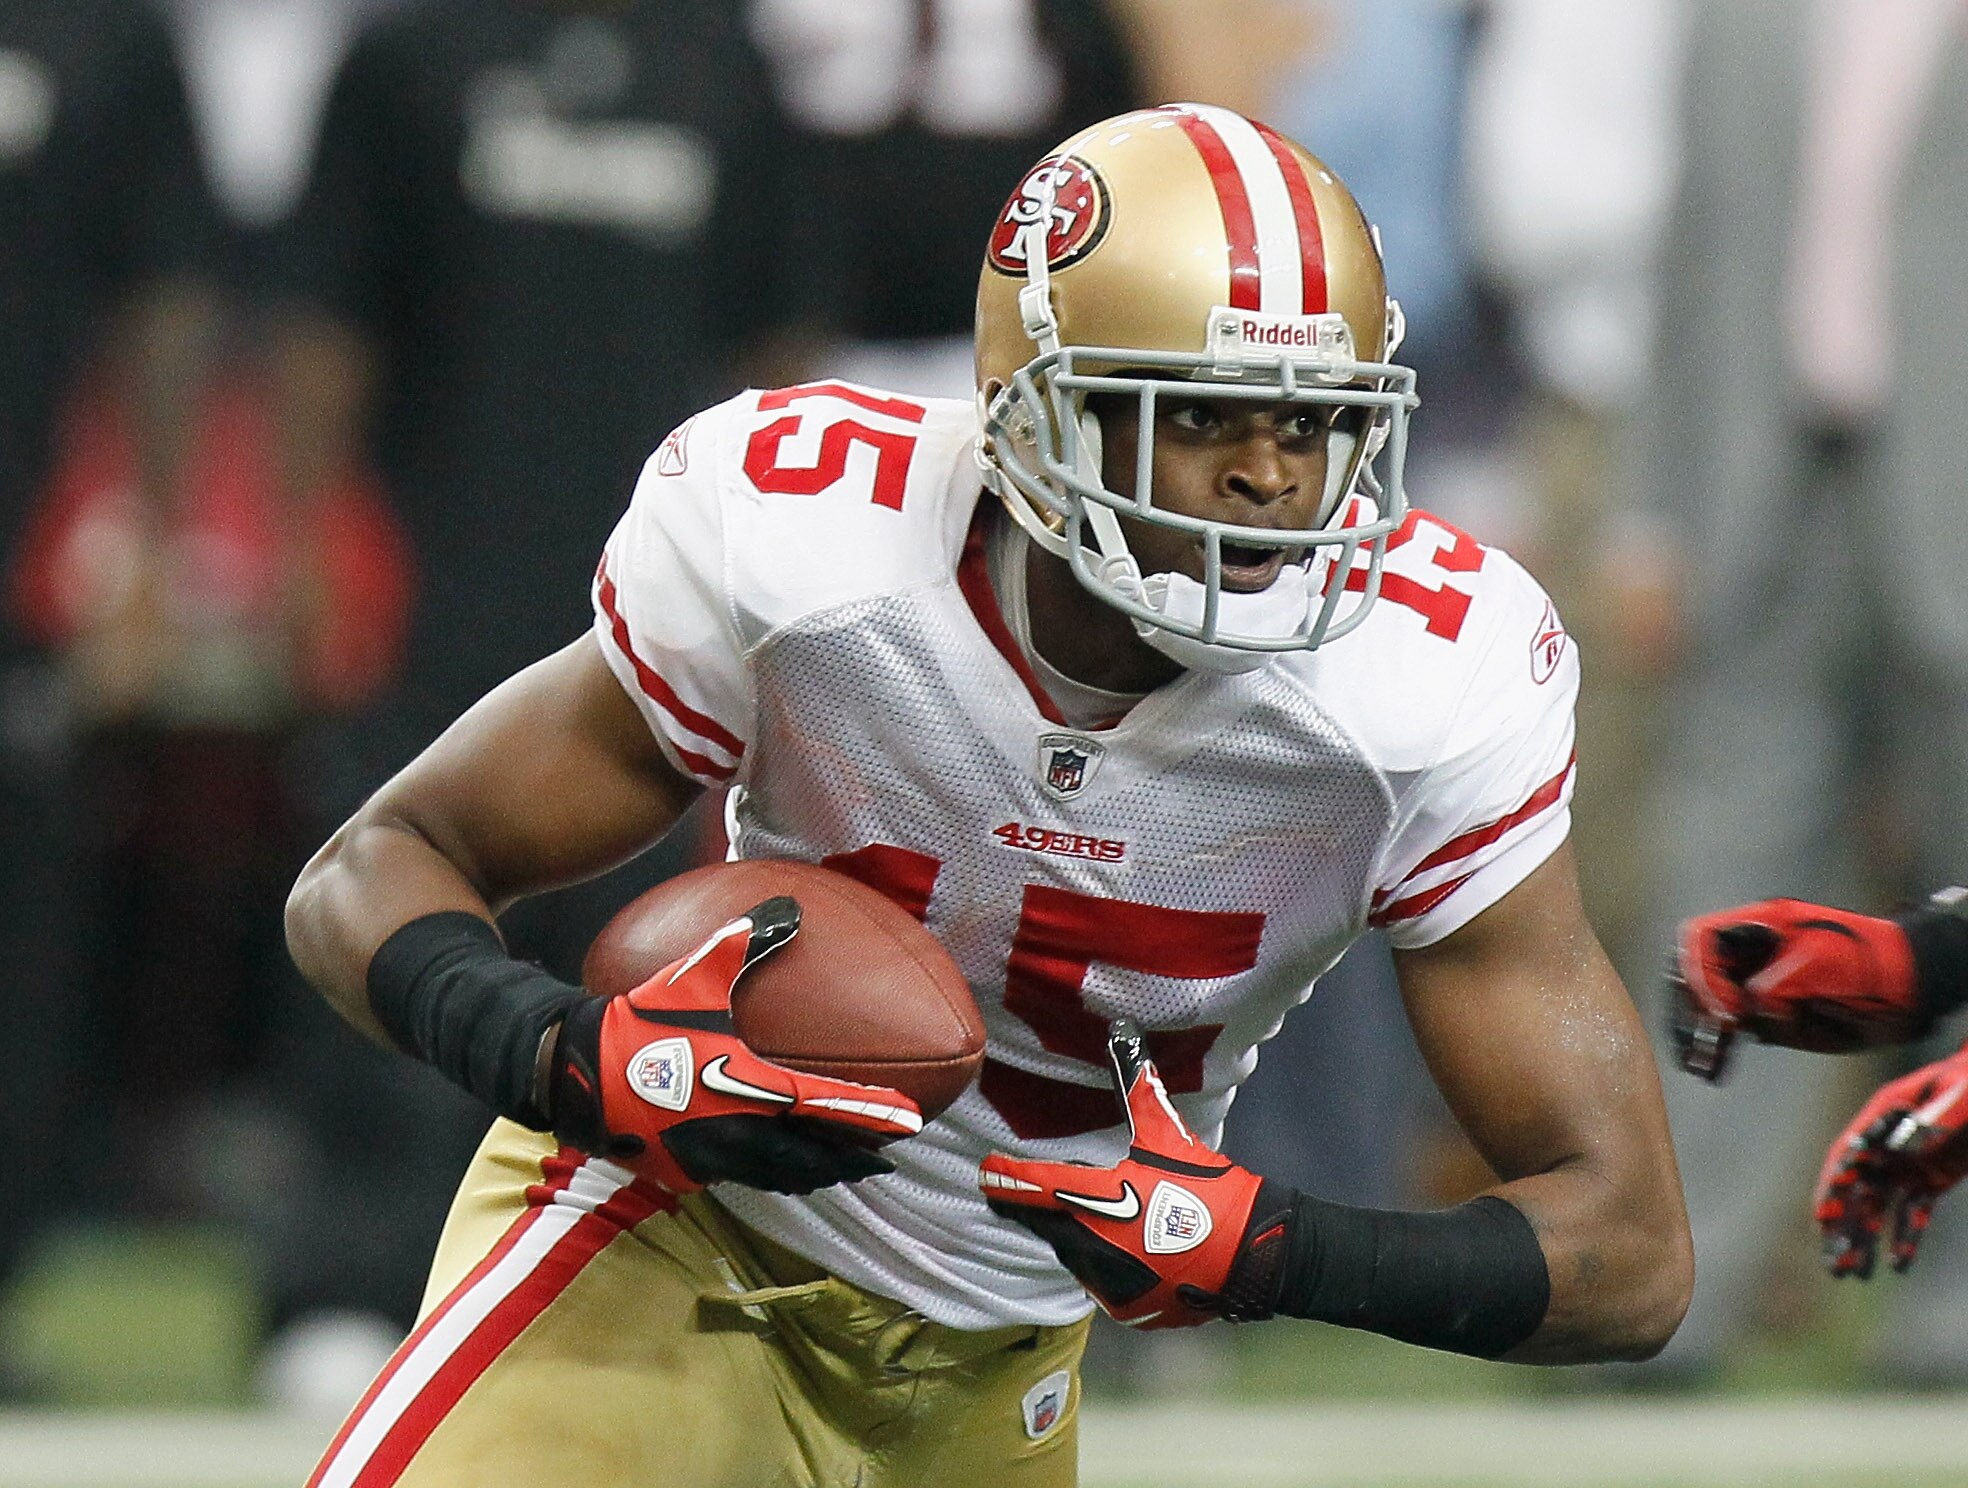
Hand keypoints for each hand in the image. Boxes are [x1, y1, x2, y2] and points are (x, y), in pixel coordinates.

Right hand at [550, 896, 922, 1196]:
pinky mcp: (681, 1177)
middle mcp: (738, 1134)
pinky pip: (736, 1181)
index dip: (873, 1116)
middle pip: (813, 1160)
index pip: (829, 1107)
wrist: (571, 1070)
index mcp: (751, 1087)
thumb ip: (748, 944)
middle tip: (882, 1158)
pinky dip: (765, 1176)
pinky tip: (771, 1166)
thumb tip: (790, 907)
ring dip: (814, 1174)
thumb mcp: (696, 977)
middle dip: (851, 1160)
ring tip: (839, 1170)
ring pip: (778, 1179)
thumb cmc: (640, 1021)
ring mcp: (709, 1162)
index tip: (911, 1121)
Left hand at [980, 1021, 1287, 1328]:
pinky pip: (1099, 1280)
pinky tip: (1126, 1247)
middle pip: (1046, 1223)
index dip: (1006, 1178)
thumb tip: (1124, 1032)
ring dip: (1074, 1233)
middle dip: (1036, 1206)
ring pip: (1071, 1253)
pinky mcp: (1125, 1308)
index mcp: (1098, 1200)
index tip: (983, 1171)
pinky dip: (1103, 1262)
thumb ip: (1139, 1086)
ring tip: (1100, 1216)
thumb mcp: (1169, 1135)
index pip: (1036, 1186)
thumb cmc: (1207, 1189)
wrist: (1251, 1253)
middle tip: (1026, 1190)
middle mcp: (1092, 1246)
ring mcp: (1107, 1283)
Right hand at [1668, 898, 1920, 1079]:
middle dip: (1690, 1008)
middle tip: (1700, 1040)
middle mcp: (1745, 955)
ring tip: (1696, 1065)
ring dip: (1695, 1036)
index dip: (1704, 975)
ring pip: (1703, 1007)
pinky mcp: (1762, 1015)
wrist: (1905, 986)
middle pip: (1692, 974)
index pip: (1702, 941)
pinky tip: (1710, 1072)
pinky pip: (1726, 1032)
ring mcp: (1751, 985)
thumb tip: (1748, 1006)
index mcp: (1755, 926)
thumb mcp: (1822, 963)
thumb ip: (1780, 982)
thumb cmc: (1868, 961)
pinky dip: (1717, 1051)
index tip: (1726, 1009)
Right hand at [1816, 1041, 1967, 1277]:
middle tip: (1833, 1263)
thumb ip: (1931, 1118)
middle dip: (1843, 1227)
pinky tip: (1899, 1266)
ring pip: (1878, 1206)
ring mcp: (1907, 1162)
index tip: (1822, 1218)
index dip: (1834, 1186)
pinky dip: (1905, 1238)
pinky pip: (1913, 1213)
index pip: (1849, 1156)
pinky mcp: (1931, 1179)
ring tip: (1853, 1273)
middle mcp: (1887, 1143)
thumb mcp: (1959, 1094)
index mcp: (1883, 1115)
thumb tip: (1899, 1145)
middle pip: (1856, 1189)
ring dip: (1865, 1238)